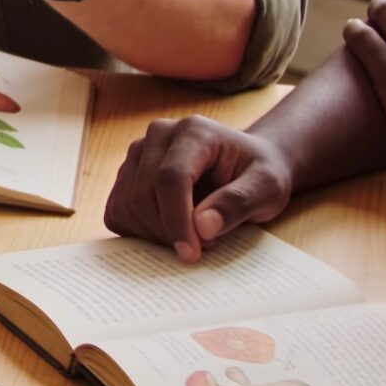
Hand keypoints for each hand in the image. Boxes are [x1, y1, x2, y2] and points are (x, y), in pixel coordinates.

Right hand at [104, 115, 294, 261]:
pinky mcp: (127, 174)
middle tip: (202, 248)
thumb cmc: (259, 173)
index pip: (170, 177)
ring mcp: (138, 153)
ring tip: (191, 238)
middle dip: (168, 232)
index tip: (191, 253)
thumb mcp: (267, 188)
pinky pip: (117, 210)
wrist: (248, 164)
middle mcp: (159, 135)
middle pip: (143, 193)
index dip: (177, 219)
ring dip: (154, 234)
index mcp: (194, 131)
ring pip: (126, 204)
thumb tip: (203, 227)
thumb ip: (238, 203)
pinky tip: (169, 233)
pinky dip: (138, 231)